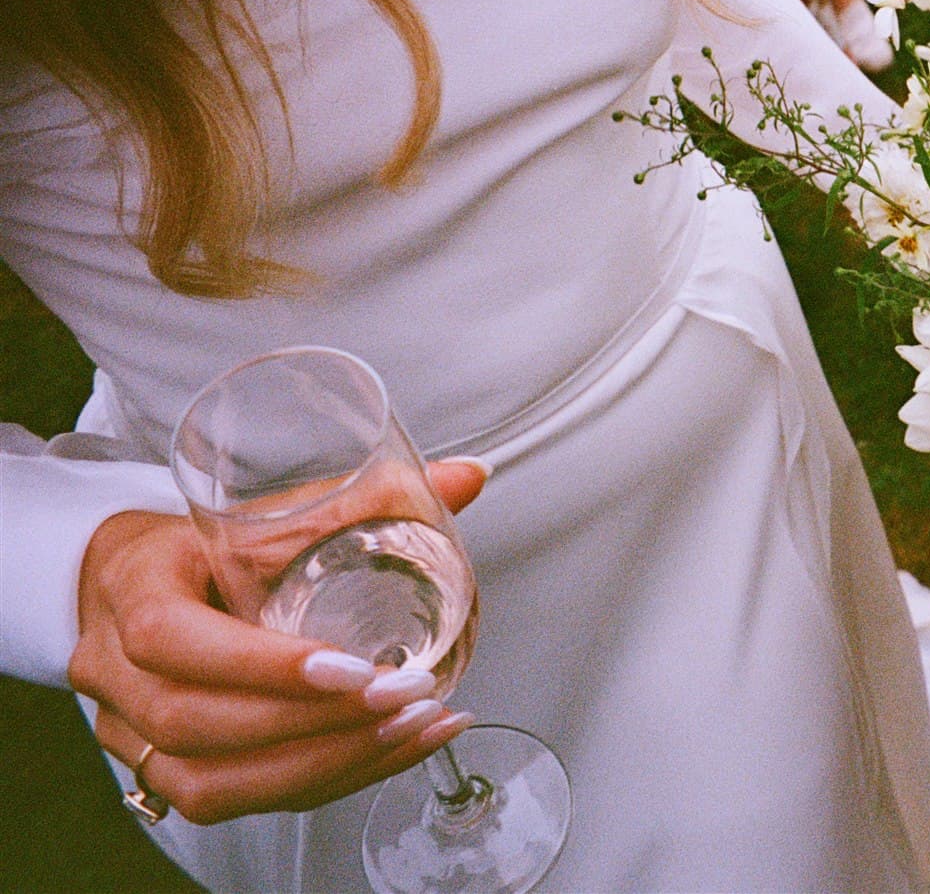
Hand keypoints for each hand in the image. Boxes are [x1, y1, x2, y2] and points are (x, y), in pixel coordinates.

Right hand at [69, 459, 489, 824]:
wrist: (145, 582)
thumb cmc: (209, 545)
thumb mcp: (270, 509)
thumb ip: (370, 497)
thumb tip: (469, 477)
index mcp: (135, 586)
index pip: (172, 639)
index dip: (258, 664)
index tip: (349, 667)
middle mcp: (114, 670)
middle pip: (194, 723)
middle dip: (312, 722)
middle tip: (403, 698)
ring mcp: (128, 731)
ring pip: (210, 781)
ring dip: (323, 764)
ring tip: (410, 729)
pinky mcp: (164, 771)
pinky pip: (237, 798)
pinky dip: (322, 780)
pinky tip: (391, 752)